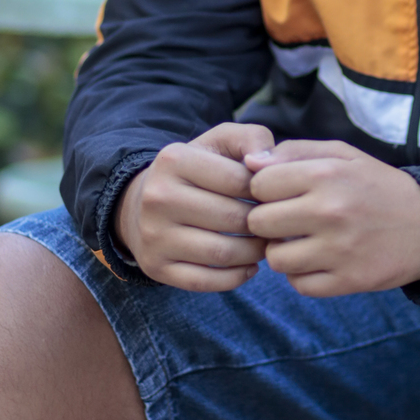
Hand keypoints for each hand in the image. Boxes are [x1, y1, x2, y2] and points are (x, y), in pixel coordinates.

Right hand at [115, 122, 274, 288]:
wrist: (144, 202)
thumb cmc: (198, 169)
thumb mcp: (222, 142)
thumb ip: (253, 139)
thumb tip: (265, 163)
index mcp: (174, 159)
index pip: (240, 181)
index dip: (266, 192)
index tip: (273, 197)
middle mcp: (157, 196)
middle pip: (233, 219)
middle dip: (263, 224)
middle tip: (276, 225)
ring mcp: (153, 235)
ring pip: (222, 254)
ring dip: (254, 253)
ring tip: (264, 244)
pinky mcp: (155, 267)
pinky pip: (205, 281)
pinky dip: (235, 277)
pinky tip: (248, 265)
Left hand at [243, 140, 419, 296]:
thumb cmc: (377, 186)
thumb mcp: (342, 155)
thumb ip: (294, 152)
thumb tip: (249, 164)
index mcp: (325, 175)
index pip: (259, 184)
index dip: (264, 189)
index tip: (279, 193)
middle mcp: (330, 212)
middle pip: (259, 223)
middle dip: (267, 221)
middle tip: (286, 220)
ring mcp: (339, 250)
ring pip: (275, 259)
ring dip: (283, 252)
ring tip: (301, 242)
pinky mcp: (349, 281)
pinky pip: (299, 286)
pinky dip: (303, 276)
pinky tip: (318, 261)